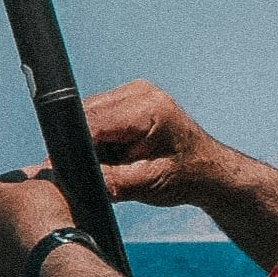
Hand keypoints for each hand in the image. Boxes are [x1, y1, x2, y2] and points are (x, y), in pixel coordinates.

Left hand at [0, 166, 82, 276]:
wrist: (51, 260)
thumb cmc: (44, 215)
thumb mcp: (46, 181)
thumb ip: (42, 173)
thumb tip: (47, 164)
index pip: (2, 182)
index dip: (27, 178)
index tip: (47, 179)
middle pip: (1, 212)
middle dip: (21, 207)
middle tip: (49, 203)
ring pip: (7, 237)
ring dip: (23, 231)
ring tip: (51, 228)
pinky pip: (15, 256)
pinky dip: (27, 250)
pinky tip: (48, 247)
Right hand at [82, 81, 220, 216]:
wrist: (208, 170)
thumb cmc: (186, 177)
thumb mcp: (144, 185)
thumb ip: (107, 181)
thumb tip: (73, 179)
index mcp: (146, 108)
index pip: (91, 122)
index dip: (76, 147)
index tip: (70, 168)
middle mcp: (138, 91)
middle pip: (86, 116)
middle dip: (86, 146)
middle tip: (104, 170)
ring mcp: (133, 92)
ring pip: (88, 115)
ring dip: (92, 142)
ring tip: (117, 161)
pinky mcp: (129, 99)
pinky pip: (99, 115)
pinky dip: (101, 137)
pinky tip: (119, 152)